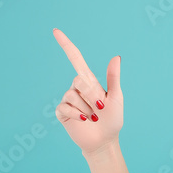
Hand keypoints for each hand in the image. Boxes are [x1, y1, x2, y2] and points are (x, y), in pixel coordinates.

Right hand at [52, 28, 122, 156]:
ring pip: (72, 95)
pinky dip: (76, 114)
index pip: (75, 58)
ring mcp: (69, 100)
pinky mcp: (62, 113)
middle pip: (78, 80)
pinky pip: (64, 107)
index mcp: (90, 81)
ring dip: (86, 108)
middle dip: (91, 94)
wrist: (105, 141)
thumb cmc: (113, 120)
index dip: (66, 45)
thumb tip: (116, 56)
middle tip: (99, 108)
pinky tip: (84, 121)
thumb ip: (113, 78)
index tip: (55, 31)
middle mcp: (77, 88)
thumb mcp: (116, 98)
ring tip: (93, 117)